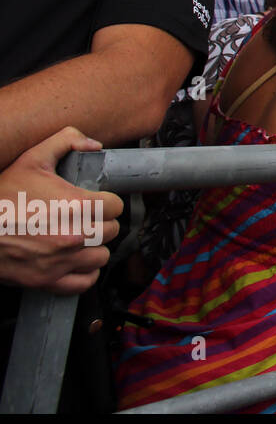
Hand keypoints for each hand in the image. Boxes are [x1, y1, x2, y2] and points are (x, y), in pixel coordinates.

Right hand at [0, 127, 122, 292]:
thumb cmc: (1, 196)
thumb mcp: (30, 159)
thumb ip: (65, 141)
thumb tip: (94, 145)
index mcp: (77, 206)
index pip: (116, 206)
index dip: (107, 202)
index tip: (97, 202)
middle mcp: (75, 235)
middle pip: (111, 231)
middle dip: (101, 223)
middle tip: (86, 219)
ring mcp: (62, 260)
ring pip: (101, 257)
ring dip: (95, 248)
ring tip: (81, 239)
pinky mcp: (48, 280)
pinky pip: (85, 281)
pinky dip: (84, 273)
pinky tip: (76, 261)